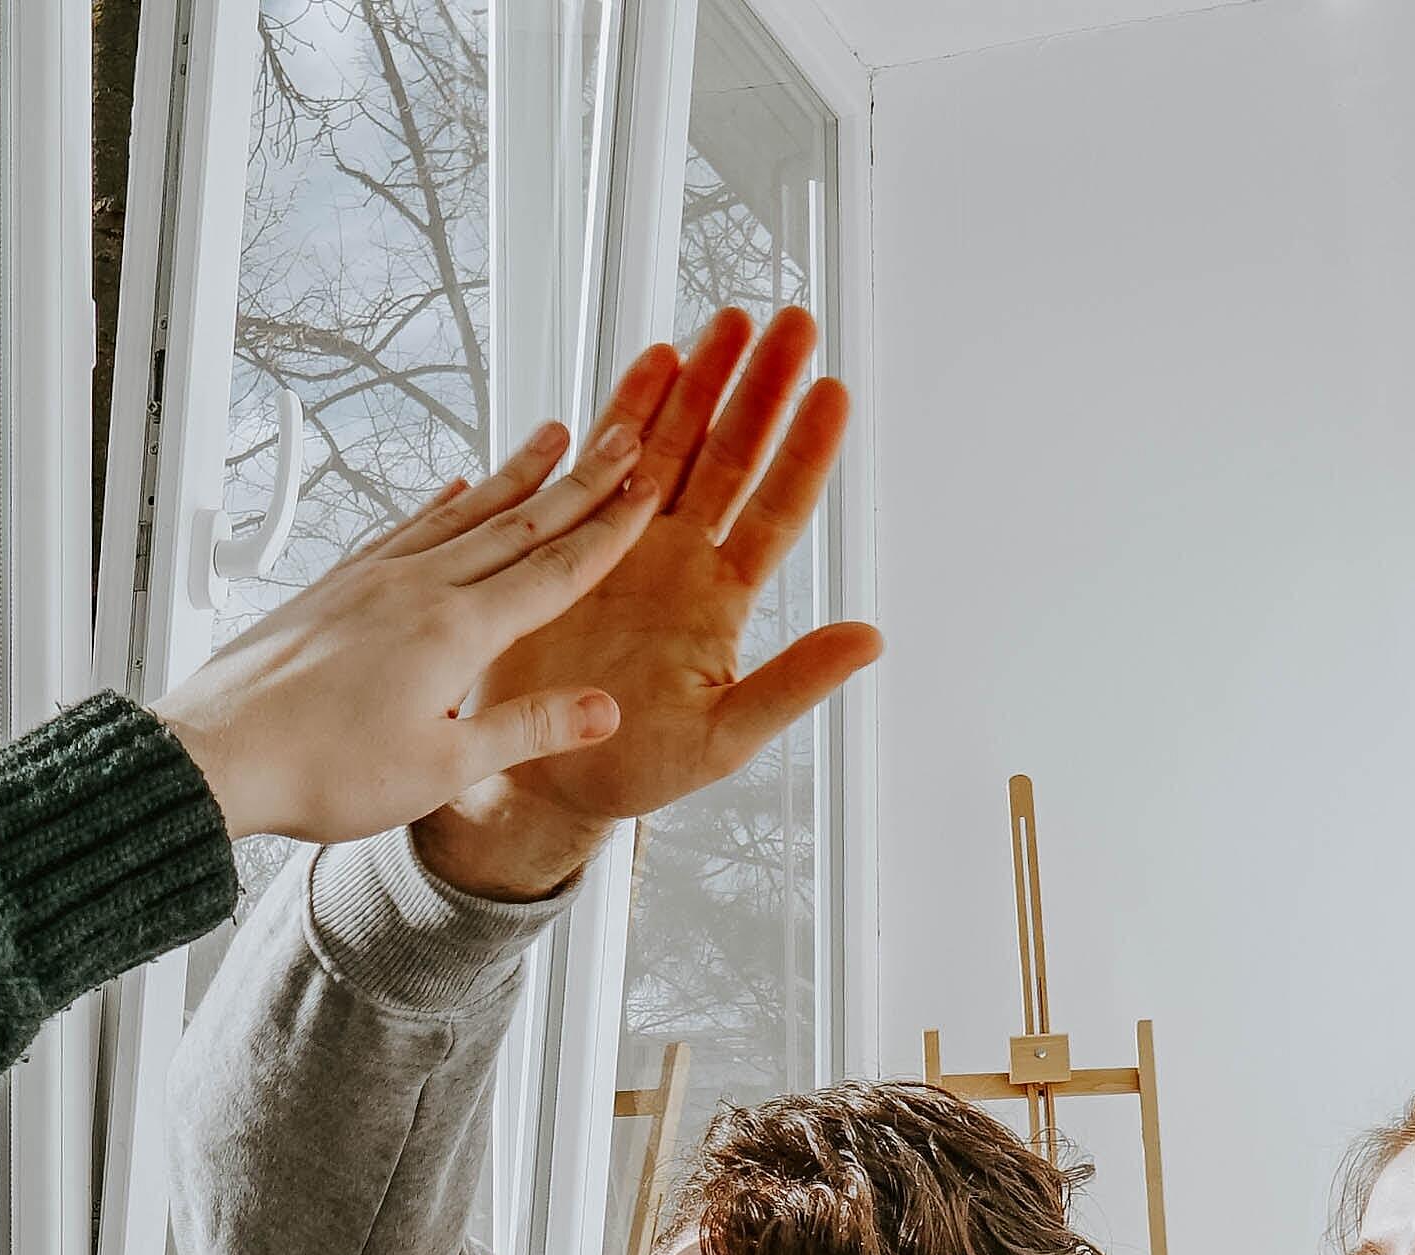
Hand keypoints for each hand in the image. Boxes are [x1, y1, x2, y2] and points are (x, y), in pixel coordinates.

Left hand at [156, 417, 658, 843]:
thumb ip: (526, 728)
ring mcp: (371, 579)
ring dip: (514, 476)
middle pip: (516, 523)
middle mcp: (417, 588)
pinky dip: (438, 505)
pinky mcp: (335, 586)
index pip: (553, 571)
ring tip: (553, 436)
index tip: (648, 490)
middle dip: (579, 482)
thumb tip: (604, 710)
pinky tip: (453, 489)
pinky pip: (402, 529)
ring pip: (461, 513)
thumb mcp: (441, 767)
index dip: (608, 530)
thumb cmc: (320, 770)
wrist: (216, 755)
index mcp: (454, 631)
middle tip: (625, 437)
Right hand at [414, 305, 881, 900]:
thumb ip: (793, 684)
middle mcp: (682, 559)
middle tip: (792, 322)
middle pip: (732, 456)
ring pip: (675, 446)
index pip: (777, 509)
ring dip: (702, 383)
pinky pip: (605, 463)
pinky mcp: (574, 542)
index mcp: (722, 601)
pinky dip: (627, 411)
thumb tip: (872, 638)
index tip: (832, 392)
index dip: (805, 451)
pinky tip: (652, 360)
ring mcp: (629, 544)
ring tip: (729, 320)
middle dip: (760, 389)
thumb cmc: (636, 768)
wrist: (542, 774)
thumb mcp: (724, 738)